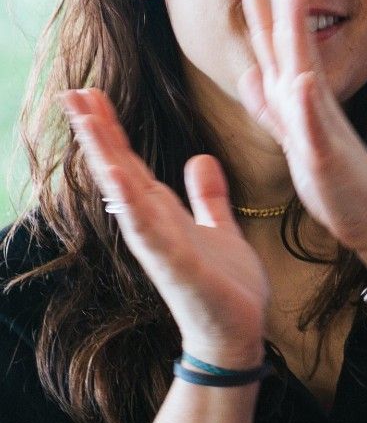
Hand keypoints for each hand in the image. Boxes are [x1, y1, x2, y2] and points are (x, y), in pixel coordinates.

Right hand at [65, 89, 270, 368]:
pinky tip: (117, 178)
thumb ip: (207, 196)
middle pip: (120, 169)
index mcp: (162, 212)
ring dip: (105, 156)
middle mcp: (152, 224)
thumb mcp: (219, 227)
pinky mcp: (173, 263)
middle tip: (73, 92)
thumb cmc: (225, 283)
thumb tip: (199, 159)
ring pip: (125, 191)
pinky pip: (148, 228)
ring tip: (85, 120)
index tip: (90, 94)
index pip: (130, 162)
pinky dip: (131, 203)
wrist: (237, 330)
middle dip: (98, 132)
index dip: (110, 129)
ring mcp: (157, 243)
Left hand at [235, 0, 366, 255]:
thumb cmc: (335, 180)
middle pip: (292, 39)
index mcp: (298, 96)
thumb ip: (271, 105)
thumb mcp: (293, 137)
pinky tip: (300, 79)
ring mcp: (321, 123)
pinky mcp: (327, 154)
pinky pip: (314, 126)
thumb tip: (250, 73)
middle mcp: (311, 100)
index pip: (276, 39)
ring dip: (301, 30)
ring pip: (306, 68)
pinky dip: (305, 102)